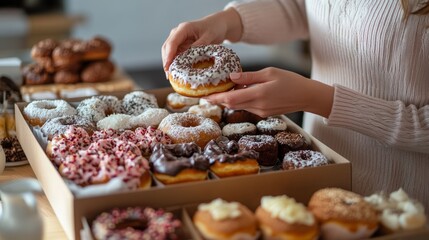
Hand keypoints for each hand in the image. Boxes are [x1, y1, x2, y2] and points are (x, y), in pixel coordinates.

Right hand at [161, 8, 242, 71]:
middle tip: (168, 75)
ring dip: (169, 63)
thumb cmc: (214, 28)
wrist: (218, 25)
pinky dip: (175, 63)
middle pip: (167, 48)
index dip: (168, 55)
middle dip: (166, 61)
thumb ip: (200, 44)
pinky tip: (176, 72)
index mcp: (184, 29)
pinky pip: (175, 55)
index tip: (168, 66)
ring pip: (169, 52)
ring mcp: (179, 40)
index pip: (172, 43)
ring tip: (171, 76)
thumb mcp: (209, 36)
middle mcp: (178, 33)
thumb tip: (191, 54)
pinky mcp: (182, 46)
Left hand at [204, 67, 334, 117]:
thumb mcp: (269, 73)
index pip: (230, 99)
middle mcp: (258, 107)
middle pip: (231, 105)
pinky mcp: (263, 113)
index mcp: (259, 95)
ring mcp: (261, 112)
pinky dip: (240, 100)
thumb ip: (249, 77)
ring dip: (229, 99)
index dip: (215, 99)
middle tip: (206, 92)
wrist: (307, 96)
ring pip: (238, 106)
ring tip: (221, 90)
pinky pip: (247, 107)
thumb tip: (231, 77)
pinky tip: (238, 92)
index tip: (203, 96)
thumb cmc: (291, 81)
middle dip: (218, 99)